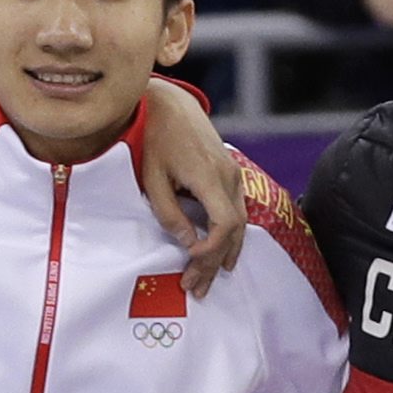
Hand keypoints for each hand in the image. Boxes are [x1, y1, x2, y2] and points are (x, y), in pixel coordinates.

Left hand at [131, 81, 245, 298]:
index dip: (211, 251)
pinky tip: (220, 251)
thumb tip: (189, 243)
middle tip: (196, 287)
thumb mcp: (153, 179)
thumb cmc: (155, 139)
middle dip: (215, 262)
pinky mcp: (232, 172)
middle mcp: (229, 176)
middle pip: (234, 230)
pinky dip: (230, 235)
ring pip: (240, 222)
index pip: (224, 225)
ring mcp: (234, 174)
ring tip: (209, 277)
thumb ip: (170, 213)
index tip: (191, 265)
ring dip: (225, 252)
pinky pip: (237, 211)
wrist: (169, 105)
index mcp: (209, 176)